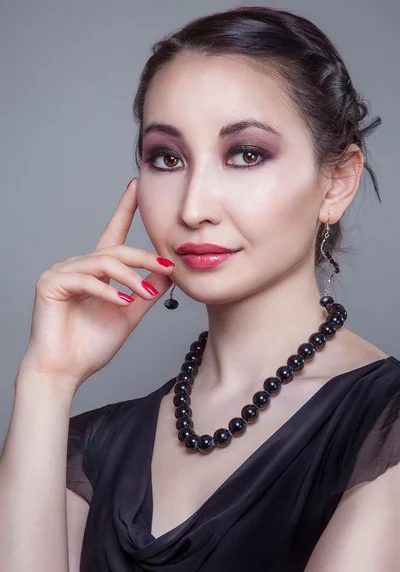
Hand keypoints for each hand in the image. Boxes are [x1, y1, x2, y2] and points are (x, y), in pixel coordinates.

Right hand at [17, 179, 174, 388]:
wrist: (65, 371)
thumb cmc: (92, 344)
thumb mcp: (130, 312)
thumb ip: (147, 291)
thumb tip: (170, 273)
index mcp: (95, 271)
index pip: (113, 233)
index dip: (124, 209)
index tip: (136, 187)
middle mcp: (77, 265)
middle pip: (115, 249)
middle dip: (144, 258)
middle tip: (169, 267)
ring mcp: (61, 272)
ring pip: (103, 262)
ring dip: (130, 277)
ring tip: (146, 294)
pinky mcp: (50, 284)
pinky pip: (85, 279)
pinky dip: (107, 291)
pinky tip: (123, 302)